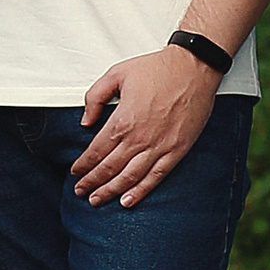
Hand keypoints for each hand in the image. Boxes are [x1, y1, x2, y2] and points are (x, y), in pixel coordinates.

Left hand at [72, 46, 221, 206]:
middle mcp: (139, 139)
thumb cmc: (158, 69)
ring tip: (97, 200)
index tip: (76, 172)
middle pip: (109, 168)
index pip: (96, 151)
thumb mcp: (117, 73)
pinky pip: (155, 177)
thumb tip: (85, 120)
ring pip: (129, 178)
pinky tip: (128, 200)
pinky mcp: (176, 151)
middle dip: (92, 182)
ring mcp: (159, 147)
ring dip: (110, 191)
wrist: (193, 68)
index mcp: (122, 120)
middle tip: (81, 191)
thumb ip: (95, 97)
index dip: (83, 165)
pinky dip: (140, 191)